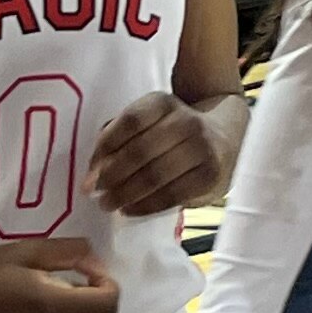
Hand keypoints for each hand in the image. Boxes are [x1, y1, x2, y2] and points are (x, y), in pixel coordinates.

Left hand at [89, 90, 228, 216]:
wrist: (222, 140)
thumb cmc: (170, 135)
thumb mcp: (148, 123)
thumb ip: (119, 139)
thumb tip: (92, 174)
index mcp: (163, 103)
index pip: (131, 121)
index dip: (106, 147)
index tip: (89, 172)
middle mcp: (186, 121)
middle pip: (141, 150)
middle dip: (112, 176)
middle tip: (94, 193)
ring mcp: (202, 147)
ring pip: (155, 175)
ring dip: (126, 194)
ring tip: (108, 204)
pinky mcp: (210, 174)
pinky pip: (172, 194)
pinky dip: (146, 205)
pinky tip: (130, 210)